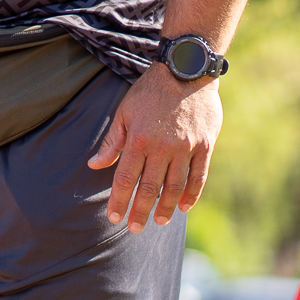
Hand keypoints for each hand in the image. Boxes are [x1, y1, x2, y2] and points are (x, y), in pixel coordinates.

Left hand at [87, 66, 222, 232]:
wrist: (186, 70)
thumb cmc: (150, 91)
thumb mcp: (125, 111)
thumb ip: (112, 141)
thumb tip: (94, 165)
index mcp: (138, 139)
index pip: (126, 178)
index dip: (120, 201)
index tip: (115, 217)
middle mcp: (162, 147)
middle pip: (150, 188)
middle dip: (140, 211)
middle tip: (135, 228)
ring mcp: (186, 148)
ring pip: (175, 187)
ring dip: (166, 208)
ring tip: (158, 221)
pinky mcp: (205, 146)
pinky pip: (198, 176)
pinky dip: (192, 195)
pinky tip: (185, 207)